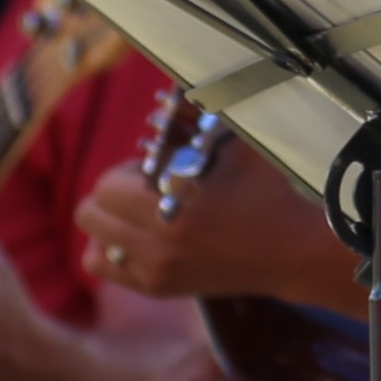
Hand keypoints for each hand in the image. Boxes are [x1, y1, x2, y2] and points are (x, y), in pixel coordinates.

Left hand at [75, 126, 335, 303]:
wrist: (291, 251)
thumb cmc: (266, 192)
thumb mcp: (236, 146)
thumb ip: (198, 116)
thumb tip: (167, 92)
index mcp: (174, 211)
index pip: (107, 187)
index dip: (126, 171)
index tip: (153, 170)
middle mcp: (160, 248)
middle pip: (90, 216)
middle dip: (112, 195)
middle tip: (143, 191)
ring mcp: (158, 273)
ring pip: (92, 248)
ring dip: (109, 226)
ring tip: (138, 217)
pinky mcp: (160, 289)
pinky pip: (105, 270)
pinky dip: (113, 252)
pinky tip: (139, 239)